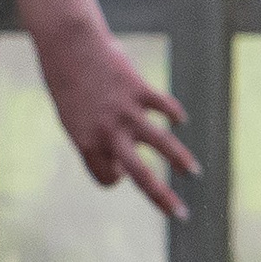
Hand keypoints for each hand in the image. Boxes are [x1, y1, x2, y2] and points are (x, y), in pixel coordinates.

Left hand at [32, 15, 198, 219]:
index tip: (118, 166)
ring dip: (181, 160)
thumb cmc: (68, 85)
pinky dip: (173, 115)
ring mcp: (126, 111)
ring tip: (193, 172)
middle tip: (181, 215)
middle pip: (141, 176)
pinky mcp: (139, 90)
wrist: (67, 46)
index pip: (109, 178)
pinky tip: (177, 120)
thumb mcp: (73, 119)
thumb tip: (127, 160)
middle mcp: (108, 132)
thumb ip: (97, 141)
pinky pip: (164, 108)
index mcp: (87, 144)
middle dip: (163, 198)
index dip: (115, 176)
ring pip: (161, 143)